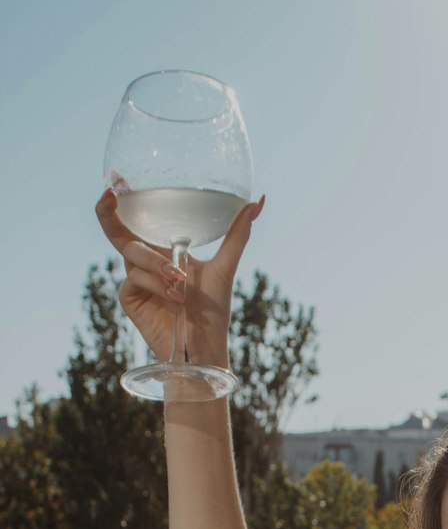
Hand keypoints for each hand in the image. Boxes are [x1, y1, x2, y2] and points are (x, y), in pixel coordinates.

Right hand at [95, 190, 264, 368]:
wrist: (205, 347)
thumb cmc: (213, 312)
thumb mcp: (226, 266)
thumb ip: (238, 233)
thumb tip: (259, 201)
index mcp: (162, 251)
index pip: (138, 221)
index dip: (122, 202)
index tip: (118, 180)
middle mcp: (145, 263)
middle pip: (117, 231)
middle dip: (108, 212)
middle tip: (110, 194)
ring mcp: (135, 280)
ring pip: (133, 254)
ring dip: (159, 265)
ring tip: (183, 283)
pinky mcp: (129, 299)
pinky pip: (135, 279)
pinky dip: (158, 285)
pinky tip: (177, 299)